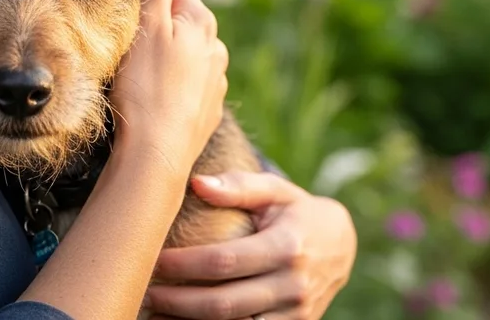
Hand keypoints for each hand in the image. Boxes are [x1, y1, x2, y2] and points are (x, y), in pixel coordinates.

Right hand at [111, 0, 226, 169]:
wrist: (157, 155)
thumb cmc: (146, 89)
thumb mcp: (147, 29)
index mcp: (202, 23)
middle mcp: (215, 49)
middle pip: (181, 18)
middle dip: (156, 19)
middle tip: (124, 30)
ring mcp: (215, 81)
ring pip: (184, 52)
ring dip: (163, 51)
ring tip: (134, 66)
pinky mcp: (207, 109)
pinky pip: (185, 84)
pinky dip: (168, 82)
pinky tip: (150, 93)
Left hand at [144, 172, 357, 319]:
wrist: (342, 246)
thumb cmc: (298, 212)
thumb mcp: (276, 192)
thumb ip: (239, 186)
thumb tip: (197, 183)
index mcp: (287, 246)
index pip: (223, 262)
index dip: (184, 266)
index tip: (155, 261)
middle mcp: (293, 284)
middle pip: (223, 303)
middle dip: (178, 302)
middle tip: (147, 292)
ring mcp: (296, 312)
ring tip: (160, 313)